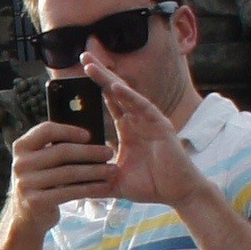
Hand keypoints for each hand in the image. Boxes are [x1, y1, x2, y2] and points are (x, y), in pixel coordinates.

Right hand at [5, 116, 115, 220]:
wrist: (26, 216)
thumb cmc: (41, 181)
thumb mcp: (40, 161)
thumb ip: (54, 147)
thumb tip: (90, 137)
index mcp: (21, 147)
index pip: (46, 130)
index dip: (69, 130)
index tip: (89, 135)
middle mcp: (20, 164)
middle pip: (61, 152)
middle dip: (90, 152)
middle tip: (109, 152)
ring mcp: (26, 184)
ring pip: (69, 173)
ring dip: (95, 171)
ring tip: (112, 170)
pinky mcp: (36, 202)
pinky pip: (69, 192)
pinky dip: (90, 188)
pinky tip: (104, 186)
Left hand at [89, 66, 214, 211]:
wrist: (177, 194)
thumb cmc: (151, 186)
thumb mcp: (116, 181)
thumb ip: (96, 178)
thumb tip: (73, 185)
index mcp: (128, 129)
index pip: (110, 103)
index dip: (96, 87)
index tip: (79, 74)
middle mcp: (138, 121)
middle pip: (116, 92)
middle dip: (100, 74)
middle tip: (84, 56)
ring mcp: (150, 121)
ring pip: (127, 95)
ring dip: (109, 80)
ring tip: (92, 66)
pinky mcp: (161, 126)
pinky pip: (143, 107)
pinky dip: (129, 97)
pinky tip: (116, 86)